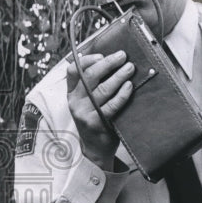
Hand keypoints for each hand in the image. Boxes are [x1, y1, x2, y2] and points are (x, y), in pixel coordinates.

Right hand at [66, 50, 133, 168]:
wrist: (96, 148)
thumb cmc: (96, 119)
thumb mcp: (87, 102)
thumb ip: (93, 84)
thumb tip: (111, 61)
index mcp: (72, 93)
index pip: (73, 70)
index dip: (87, 60)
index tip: (102, 55)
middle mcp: (75, 102)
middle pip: (89, 76)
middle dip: (108, 63)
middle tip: (123, 56)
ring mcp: (85, 113)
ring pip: (102, 89)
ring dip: (118, 76)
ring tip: (130, 68)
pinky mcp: (96, 123)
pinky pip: (111, 106)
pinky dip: (122, 94)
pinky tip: (129, 86)